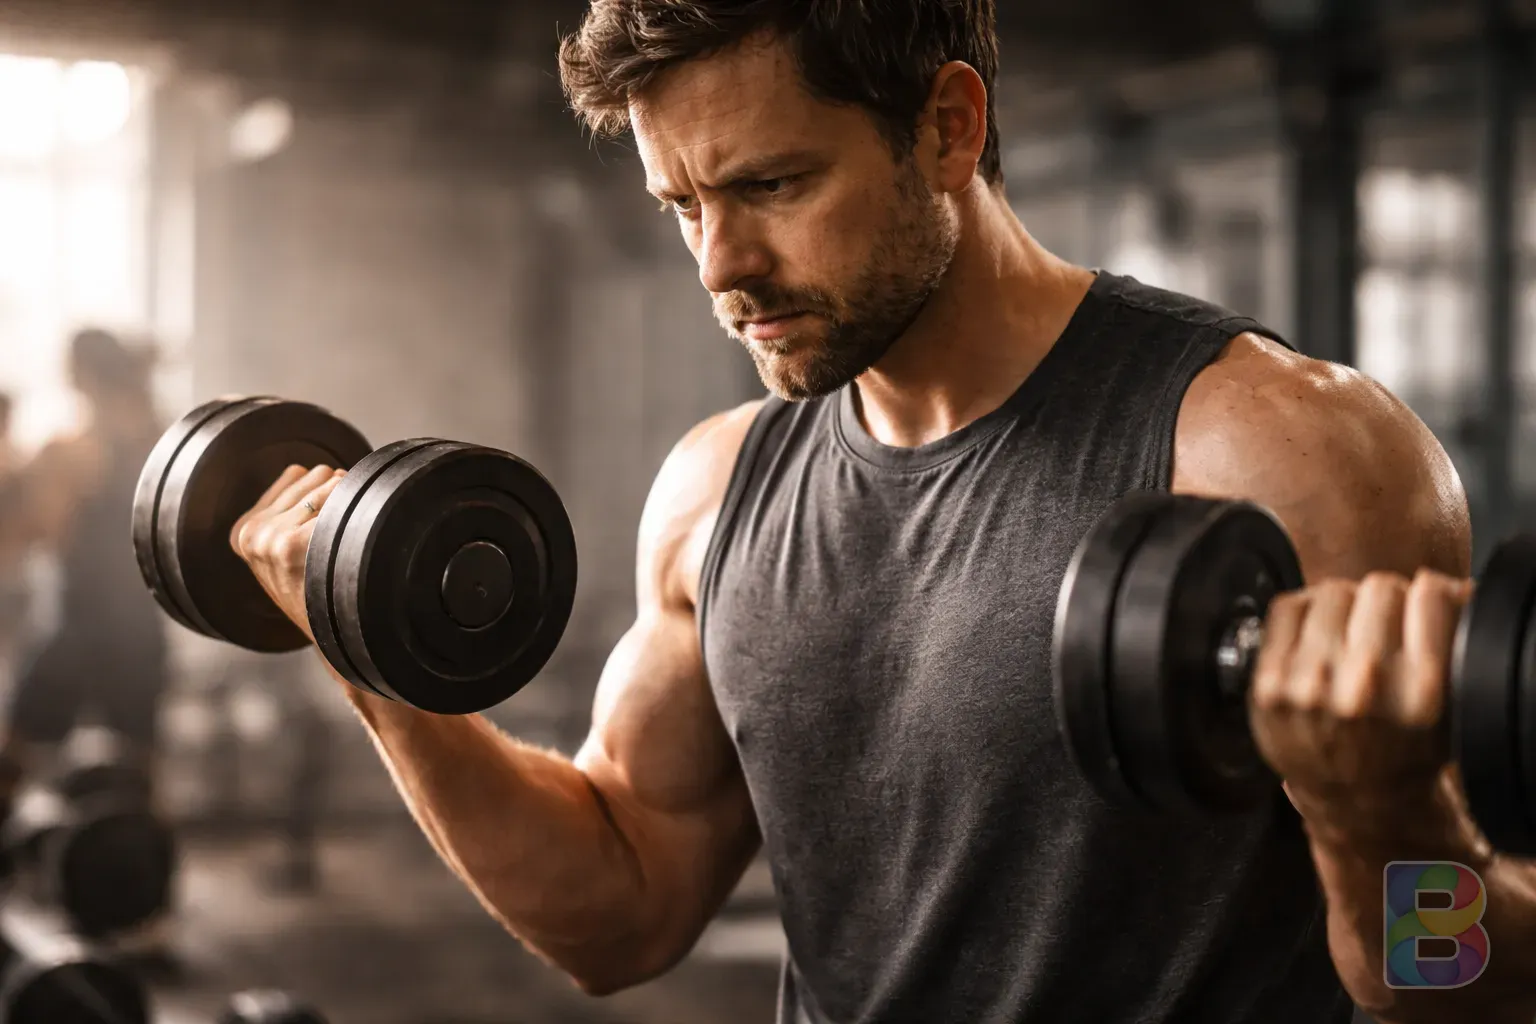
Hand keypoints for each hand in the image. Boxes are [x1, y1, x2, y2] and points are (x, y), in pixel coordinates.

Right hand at [229, 465, 346, 640]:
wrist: (338, 638)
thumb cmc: (323, 590)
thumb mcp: (287, 553)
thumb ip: (289, 510)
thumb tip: (313, 472)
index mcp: (243, 531)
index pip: (296, 473)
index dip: (324, 494)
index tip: (329, 526)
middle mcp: (251, 534)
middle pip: (317, 474)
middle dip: (337, 495)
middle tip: (344, 536)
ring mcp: (268, 539)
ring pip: (331, 482)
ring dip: (349, 504)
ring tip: (349, 541)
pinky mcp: (290, 545)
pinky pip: (339, 499)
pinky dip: (358, 512)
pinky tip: (357, 540)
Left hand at [1250, 569, 1472, 838]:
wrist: (1352, 799)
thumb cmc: (1403, 751)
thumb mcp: (1450, 711)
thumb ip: (1453, 648)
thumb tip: (1449, 587)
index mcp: (1421, 692)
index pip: (1429, 596)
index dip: (1430, 592)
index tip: (1424, 601)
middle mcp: (1364, 687)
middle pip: (1379, 588)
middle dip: (1386, 599)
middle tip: (1384, 619)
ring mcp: (1311, 686)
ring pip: (1332, 592)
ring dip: (1345, 604)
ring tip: (1349, 630)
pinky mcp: (1269, 685)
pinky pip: (1287, 607)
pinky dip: (1304, 610)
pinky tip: (1315, 632)